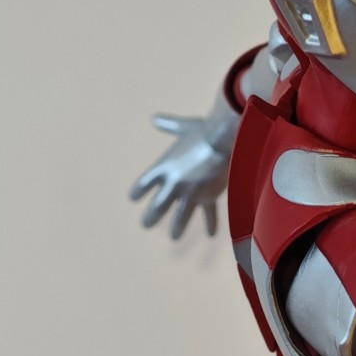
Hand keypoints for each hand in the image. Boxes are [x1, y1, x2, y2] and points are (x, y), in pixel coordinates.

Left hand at [129, 103, 238, 239]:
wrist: (222, 141)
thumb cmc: (203, 130)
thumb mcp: (183, 127)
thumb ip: (169, 125)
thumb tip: (155, 118)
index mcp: (164, 166)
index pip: (144, 183)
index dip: (138, 192)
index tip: (133, 199)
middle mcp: (174, 183)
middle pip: (158, 206)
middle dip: (151, 217)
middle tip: (145, 226)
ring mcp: (190, 193)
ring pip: (180, 215)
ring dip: (176, 228)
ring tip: (173, 237)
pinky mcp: (208, 197)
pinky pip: (209, 214)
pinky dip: (210, 224)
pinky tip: (210, 235)